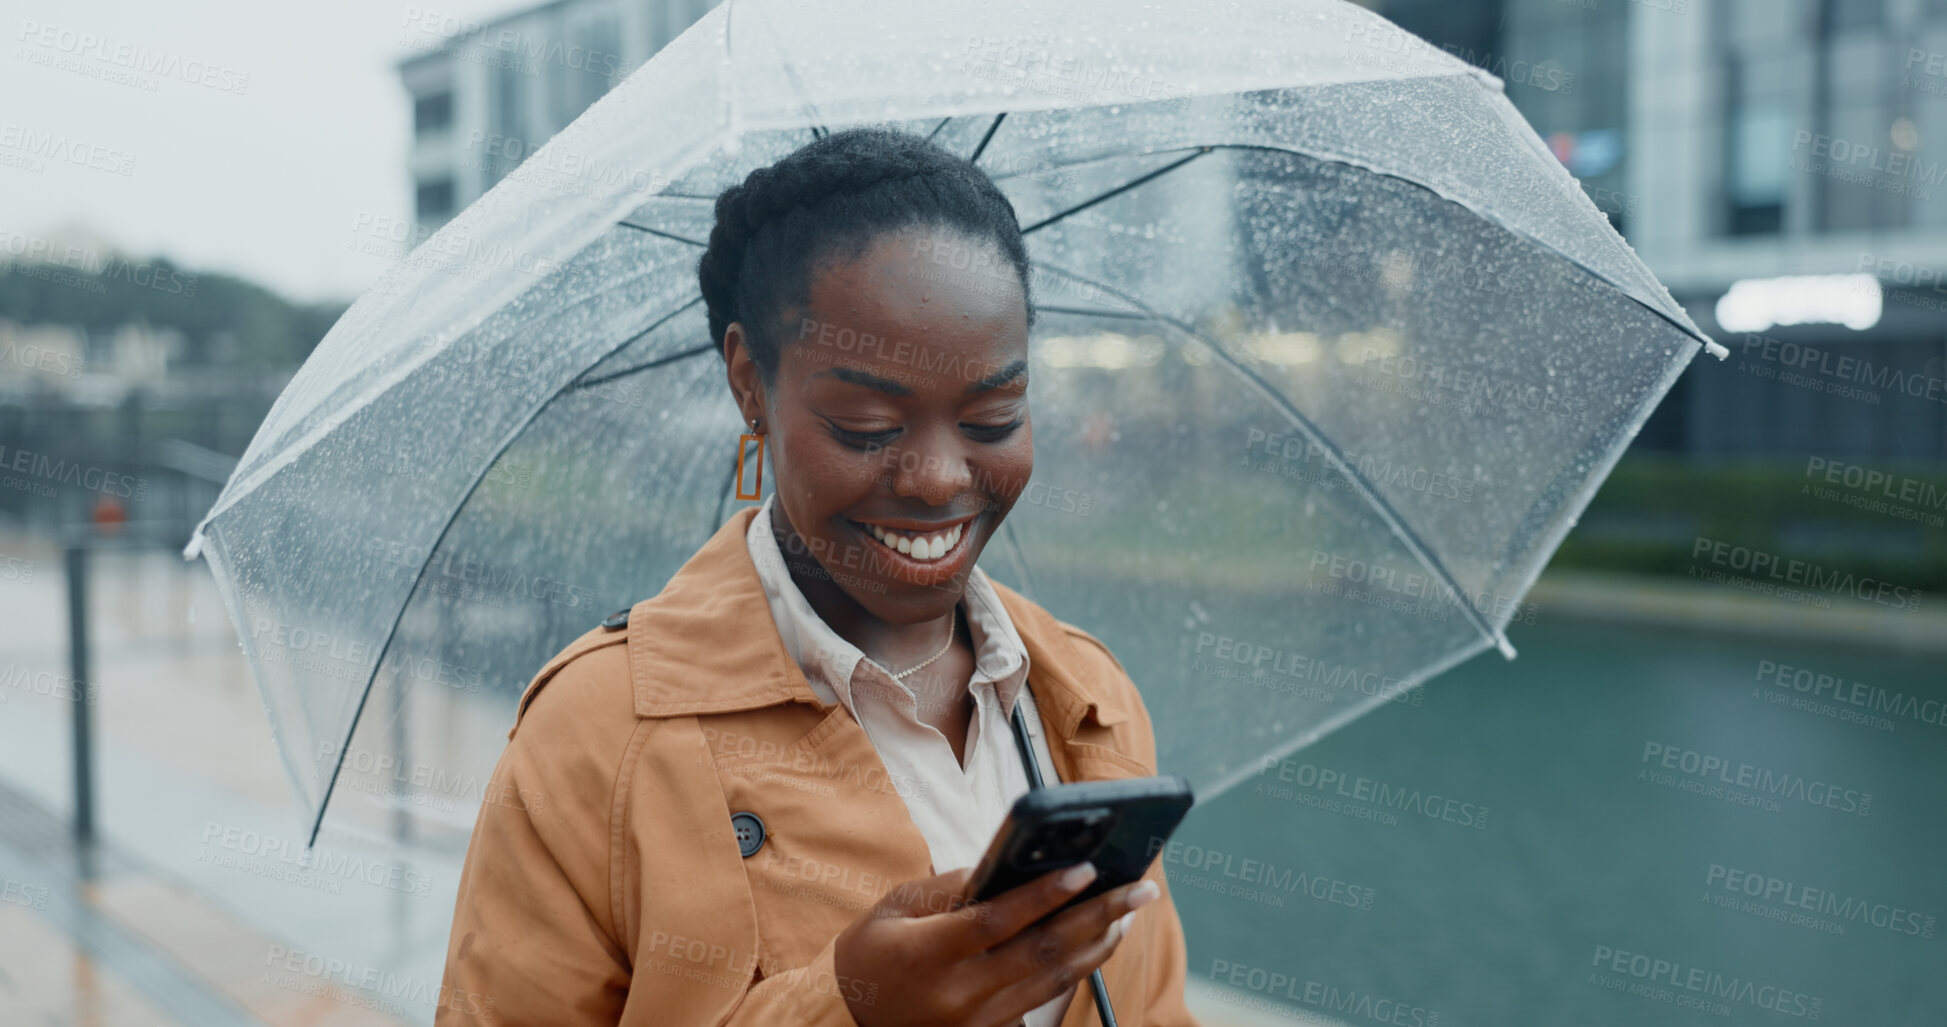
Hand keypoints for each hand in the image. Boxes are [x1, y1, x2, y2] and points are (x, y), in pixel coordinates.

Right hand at [832, 862, 1160, 1026]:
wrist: (849, 1018)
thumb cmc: (872, 951)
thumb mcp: (894, 907)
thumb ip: (950, 886)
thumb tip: (1005, 867)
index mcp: (928, 954)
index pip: (996, 921)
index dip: (1043, 895)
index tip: (1085, 869)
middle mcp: (958, 993)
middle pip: (1041, 952)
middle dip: (1097, 916)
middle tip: (1139, 888)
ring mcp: (978, 1020)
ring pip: (1053, 980)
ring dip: (1097, 943)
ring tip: (1128, 911)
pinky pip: (1042, 999)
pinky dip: (1073, 968)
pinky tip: (1095, 941)